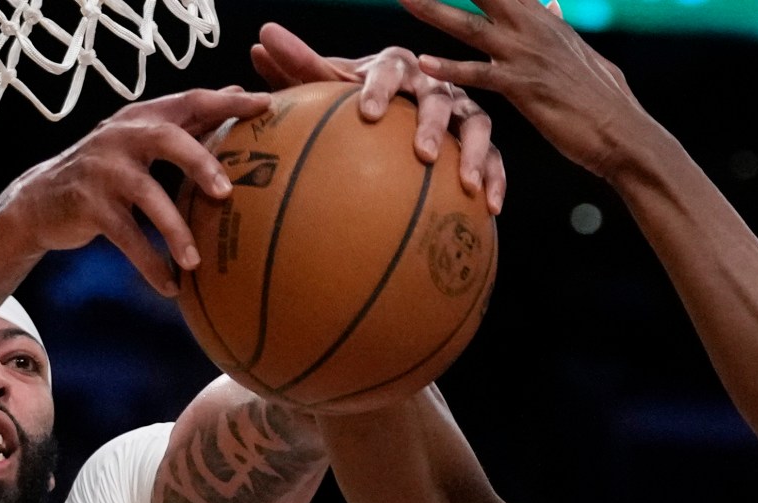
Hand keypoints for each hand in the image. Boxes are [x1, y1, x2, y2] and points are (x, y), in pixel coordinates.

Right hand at [2, 87, 270, 296]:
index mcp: (145, 117)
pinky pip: (126, 236)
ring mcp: (103, 169)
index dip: (227, 102)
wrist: (41, 199)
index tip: (266, 106)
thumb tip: (237, 92)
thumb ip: (187, 121)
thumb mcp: (142, 138)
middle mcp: (122, 135)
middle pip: (167, 138)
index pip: (191, 101)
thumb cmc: (108, 170)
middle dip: (199, 161)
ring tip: (195, 262)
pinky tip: (171, 287)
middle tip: (226, 192)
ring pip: (146, 193)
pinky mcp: (88, 204)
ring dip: (174, 228)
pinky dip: (149, 263)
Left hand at [251, 24, 506, 212]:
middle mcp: (434, 85)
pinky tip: (490, 207)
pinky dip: (496, 179)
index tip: (367, 114)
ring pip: (478, 125)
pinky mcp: (480, 141)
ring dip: (475, 153)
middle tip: (422, 153)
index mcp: (396, 67)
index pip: (391, 69)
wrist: (393, 113)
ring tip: (467, 184)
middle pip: (439, 97)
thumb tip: (260, 40)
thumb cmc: (359, 102)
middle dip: (433, 125)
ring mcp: (461, 112)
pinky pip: (496, 159)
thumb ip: (299, 66)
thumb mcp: (329, 84)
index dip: (381, 89)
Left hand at [399, 0, 653, 181]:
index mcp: (543, 19)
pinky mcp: (524, 87)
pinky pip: (479, 75)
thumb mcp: (583, 54)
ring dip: (433, 10)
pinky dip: (450, 70)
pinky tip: (423, 64)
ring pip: (469, 26)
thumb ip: (559, 26)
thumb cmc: (606, 100)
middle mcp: (533, 28)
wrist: (625, 133)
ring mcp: (526, 55)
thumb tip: (551, 4)